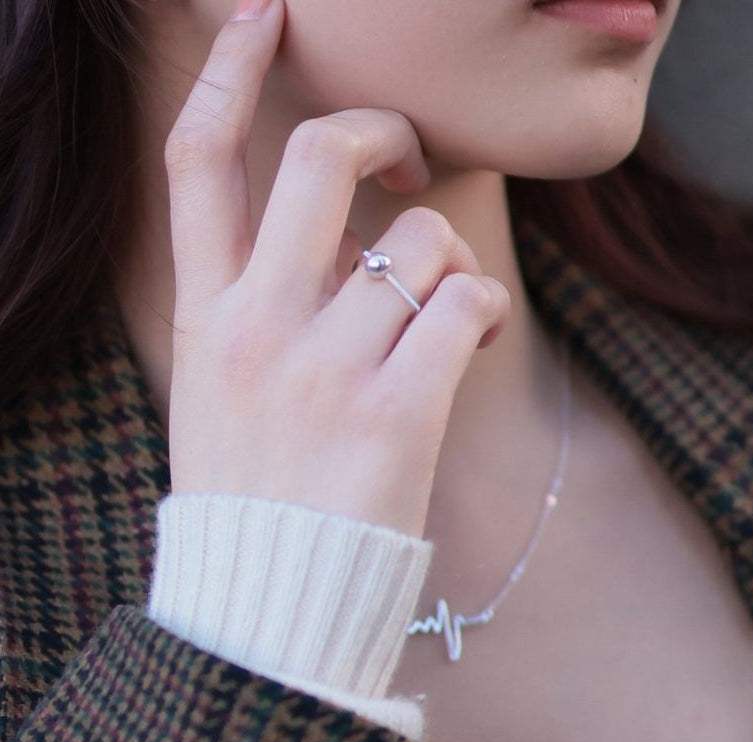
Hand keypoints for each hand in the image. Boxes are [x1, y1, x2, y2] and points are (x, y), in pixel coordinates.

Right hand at [163, 0, 510, 537]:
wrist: (271, 597)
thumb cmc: (255, 488)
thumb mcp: (223, 388)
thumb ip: (262, 309)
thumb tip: (341, 250)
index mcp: (209, 316)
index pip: (198, 165)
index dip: (226, 74)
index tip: (264, 16)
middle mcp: (261, 325)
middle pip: (321, 160)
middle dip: (379, 131)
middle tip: (406, 159)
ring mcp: (327, 366)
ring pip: (419, 242)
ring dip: (446, 264)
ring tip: (442, 315)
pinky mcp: (395, 409)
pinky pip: (462, 305)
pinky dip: (479, 310)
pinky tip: (469, 340)